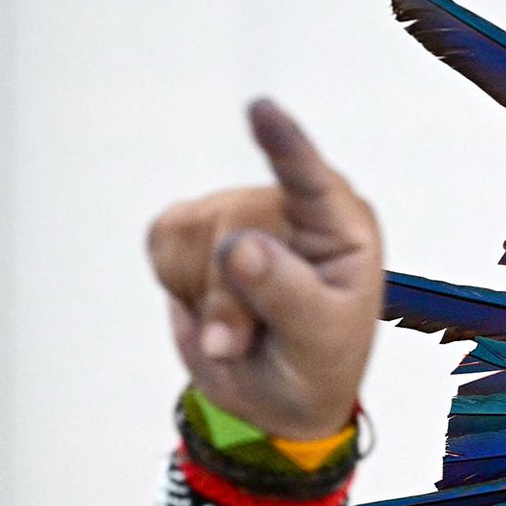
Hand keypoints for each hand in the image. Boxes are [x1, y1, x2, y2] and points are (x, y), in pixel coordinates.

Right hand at [148, 99, 383, 440]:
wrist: (275, 395)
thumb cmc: (315, 364)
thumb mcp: (316, 343)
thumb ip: (286, 296)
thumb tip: (241, 246)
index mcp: (342, 228)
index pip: (313, 183)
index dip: (285, 146)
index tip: (261, 110)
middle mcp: (294, 207)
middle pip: (233, 222)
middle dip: (229, 292)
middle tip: (247, 337)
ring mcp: (242, 211)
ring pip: (192, 233)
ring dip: (205, 293)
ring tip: (241, 322)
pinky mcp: (196, 225)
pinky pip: (162, 242)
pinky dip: (177, 282)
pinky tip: (211, 301)